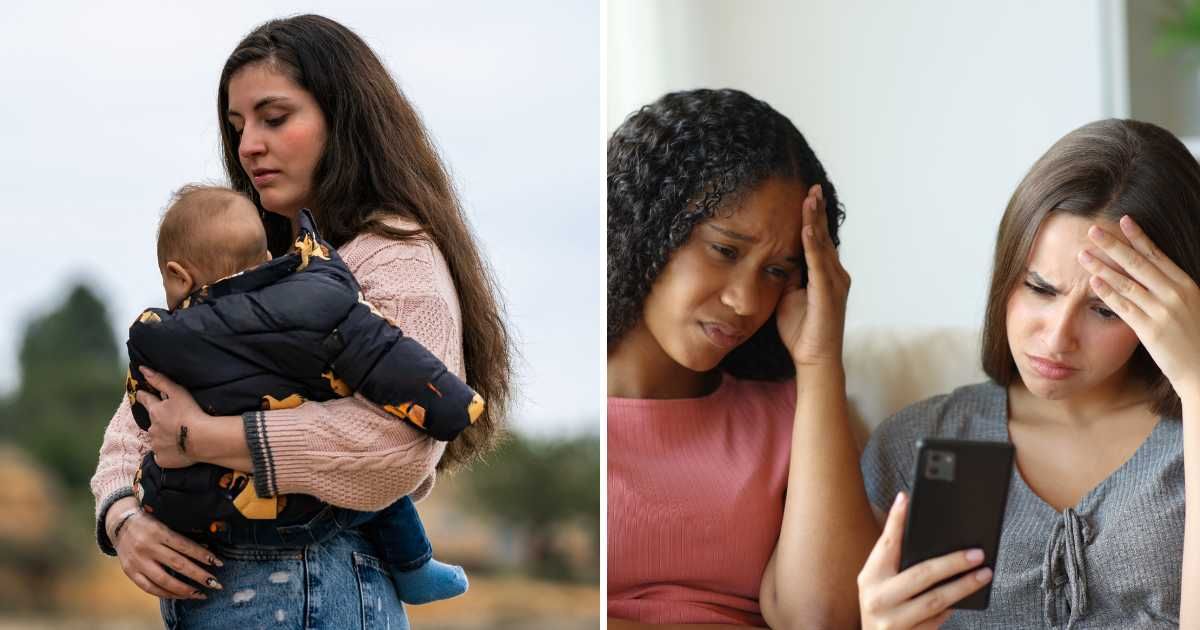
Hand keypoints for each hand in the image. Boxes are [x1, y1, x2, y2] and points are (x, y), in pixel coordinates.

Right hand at [107, 496, 223, 599]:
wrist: (120, 523)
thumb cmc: (150, 521)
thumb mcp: (165, 521)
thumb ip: (181, 535)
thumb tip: (206, 547)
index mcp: (158, 531)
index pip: (185, 546)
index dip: (203, 555)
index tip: (219, 563)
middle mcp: (147, 547)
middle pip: (177, 564)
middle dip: (198, 576)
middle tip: (215, 583)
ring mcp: (137, 561)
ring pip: (163, 580)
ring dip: (184, 590)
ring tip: (200, 594)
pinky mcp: (130, 572)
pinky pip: (149, 588)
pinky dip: (166, 594)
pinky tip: (180, 595)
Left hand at [135, 366, 204, 467]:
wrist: (201, 439)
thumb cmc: (191, 413)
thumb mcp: (177, 392)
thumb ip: (160, 381)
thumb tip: (142, 369)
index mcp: (155, 411)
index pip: (146, 400)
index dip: (144, 396)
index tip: (141, 394)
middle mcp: (152, 428)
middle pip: (153, 423)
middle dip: (159, 422)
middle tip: (172, 422)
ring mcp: (156, 445)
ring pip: (158, 440)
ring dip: (165, 438)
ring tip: (179, 438)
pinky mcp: (162, 459)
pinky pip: (163, 456)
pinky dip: (168, 453)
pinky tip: (179, 451)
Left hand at [776, 184, 850, 367]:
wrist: (814, 359)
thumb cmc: (801, 330)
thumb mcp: (788, 296)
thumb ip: (787, 276)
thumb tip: (777, 258)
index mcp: (826, 274)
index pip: (818, 241)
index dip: (813, 219)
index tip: (808, 196)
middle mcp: (835, 275)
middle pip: (824, 236)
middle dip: (817, 211)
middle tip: (812, 188)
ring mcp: (835, 283)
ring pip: (823, 245)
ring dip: (815, 221)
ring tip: (810, 199)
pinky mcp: (828, 294)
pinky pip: (819, 265)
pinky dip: (813, 246)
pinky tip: (807, 229)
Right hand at [858, 492, 992, 629]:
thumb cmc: (881, 605)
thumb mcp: (879, 582)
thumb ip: (896, 559)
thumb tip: (923, 527)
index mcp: (869, 576)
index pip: (886, 543)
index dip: (895, 520)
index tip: (906, 498)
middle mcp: (877, 597)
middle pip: (922, 574)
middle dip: (953, 562)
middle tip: (977, 553)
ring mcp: (892, 620)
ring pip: (935, 600)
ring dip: (963, 586)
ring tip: (984, 574)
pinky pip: (936, 620)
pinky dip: (952, 608)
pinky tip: (965, 597)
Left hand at [1079, 216, 1199, 393]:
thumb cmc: (1195, 339)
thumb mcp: (1191, 306)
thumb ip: (1173, 289)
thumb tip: (1153, 273)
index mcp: (1186, 285)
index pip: (1158, 255)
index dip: (1139, 237)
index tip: (1123, 219)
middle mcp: (1175, 294)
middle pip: (1138, 263)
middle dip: (1113, 245)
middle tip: (1092, 230)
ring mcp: (1163, 311)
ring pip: (1127, 283)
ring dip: (1102, 267)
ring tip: (1083, 254)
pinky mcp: (1151, 330)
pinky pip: (1124, 308)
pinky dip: (1107, 293)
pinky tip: (1092, 282)